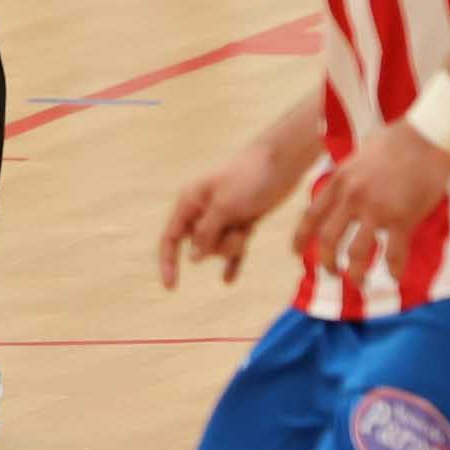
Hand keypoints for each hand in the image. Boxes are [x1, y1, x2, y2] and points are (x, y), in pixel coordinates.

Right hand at [158, 139, 306, 289]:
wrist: (281, 162)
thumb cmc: (249, 178)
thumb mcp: (225, 206)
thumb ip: (207, 232)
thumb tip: (193, 258)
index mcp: (190, 201)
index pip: (171, 237)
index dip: (168, 262)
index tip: (171, 287)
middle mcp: (203, 210)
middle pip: (200, 246)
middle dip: (217, 247)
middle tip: (236, 228)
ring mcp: (224, 216)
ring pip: (220, 248)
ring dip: (234, 245)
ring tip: (247, 226)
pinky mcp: (243, 221)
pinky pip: (234, 248)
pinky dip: (233, 262)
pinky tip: (228, 281)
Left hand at [293, 121, 449, 287]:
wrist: (427, 137)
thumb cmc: (397, 140)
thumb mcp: (360, 155)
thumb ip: (349, 176)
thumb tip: (344, 188)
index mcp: (340, 181)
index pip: (312, 215)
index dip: (301, 238)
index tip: (295, 252)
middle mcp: (352, 198)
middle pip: (328, 239)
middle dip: (326, 261)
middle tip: (331, 273)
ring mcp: (376, 210)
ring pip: (357, 253)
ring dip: (355, 272)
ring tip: (357, 282)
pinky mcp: (402, 219)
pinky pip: (394, 254)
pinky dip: (394, 270)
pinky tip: (395, 277)